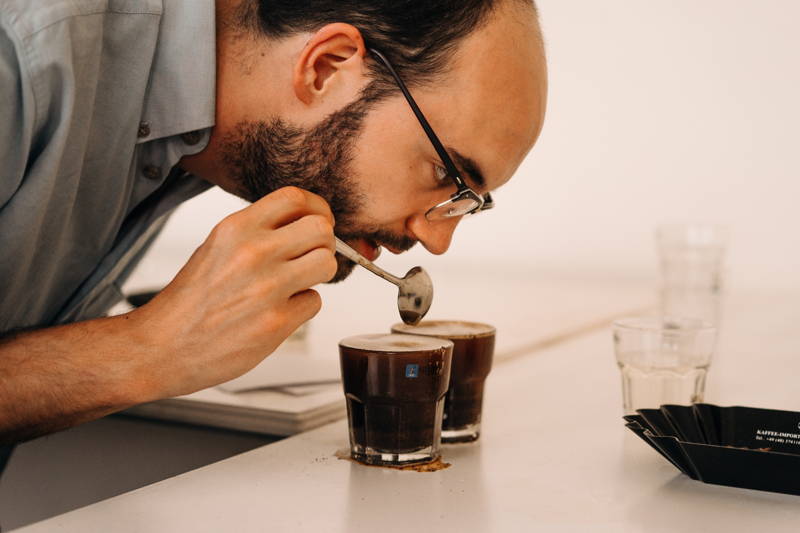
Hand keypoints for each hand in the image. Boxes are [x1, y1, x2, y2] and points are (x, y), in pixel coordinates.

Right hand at [126, 186, 336, 398]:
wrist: (161, 347)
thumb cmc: (190, 301)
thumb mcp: (217, 247)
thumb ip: (258, 232)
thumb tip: (302, 224)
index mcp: (236, 229)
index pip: (295, 198)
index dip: (317, 209)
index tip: (319, 221)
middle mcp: (253, 253)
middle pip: (321, 229)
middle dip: (324, 243)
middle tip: (313, 255)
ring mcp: (267, 288)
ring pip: (326, 264)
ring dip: (319, 274)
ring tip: (298, 283)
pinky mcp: (276, 322)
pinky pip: (315, 302)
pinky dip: (303, 307)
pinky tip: (279, 311)